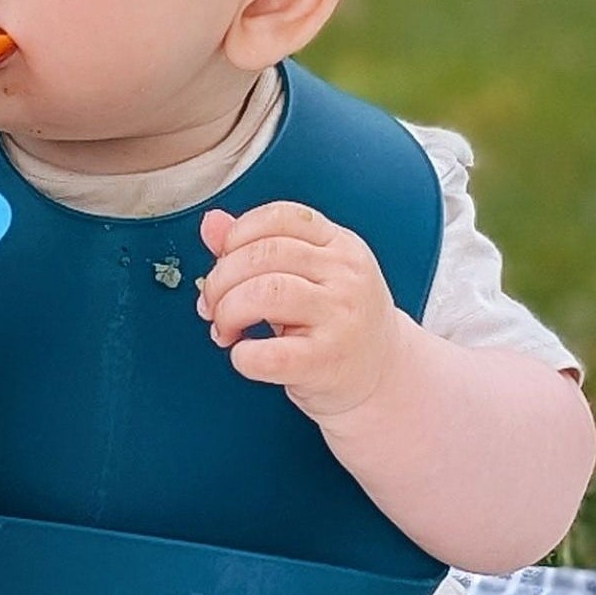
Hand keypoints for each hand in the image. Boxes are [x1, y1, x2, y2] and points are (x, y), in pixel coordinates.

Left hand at [196, 201, 409, 419]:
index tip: (224, 261)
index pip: (280, 217)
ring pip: (265, 294)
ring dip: (227, 311)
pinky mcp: (328, 362)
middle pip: (264, 255)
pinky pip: (269, 354)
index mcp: (340, 245)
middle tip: (212, 305)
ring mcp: (340, 317)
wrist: (383, 377)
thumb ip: (257, 247)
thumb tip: (211, 224)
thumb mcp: (308, 276)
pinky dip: (243, 356)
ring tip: (226, 329)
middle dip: (220, 279)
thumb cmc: (338, 324)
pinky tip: (244, 355)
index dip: (237, 236)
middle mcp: (345, 276)